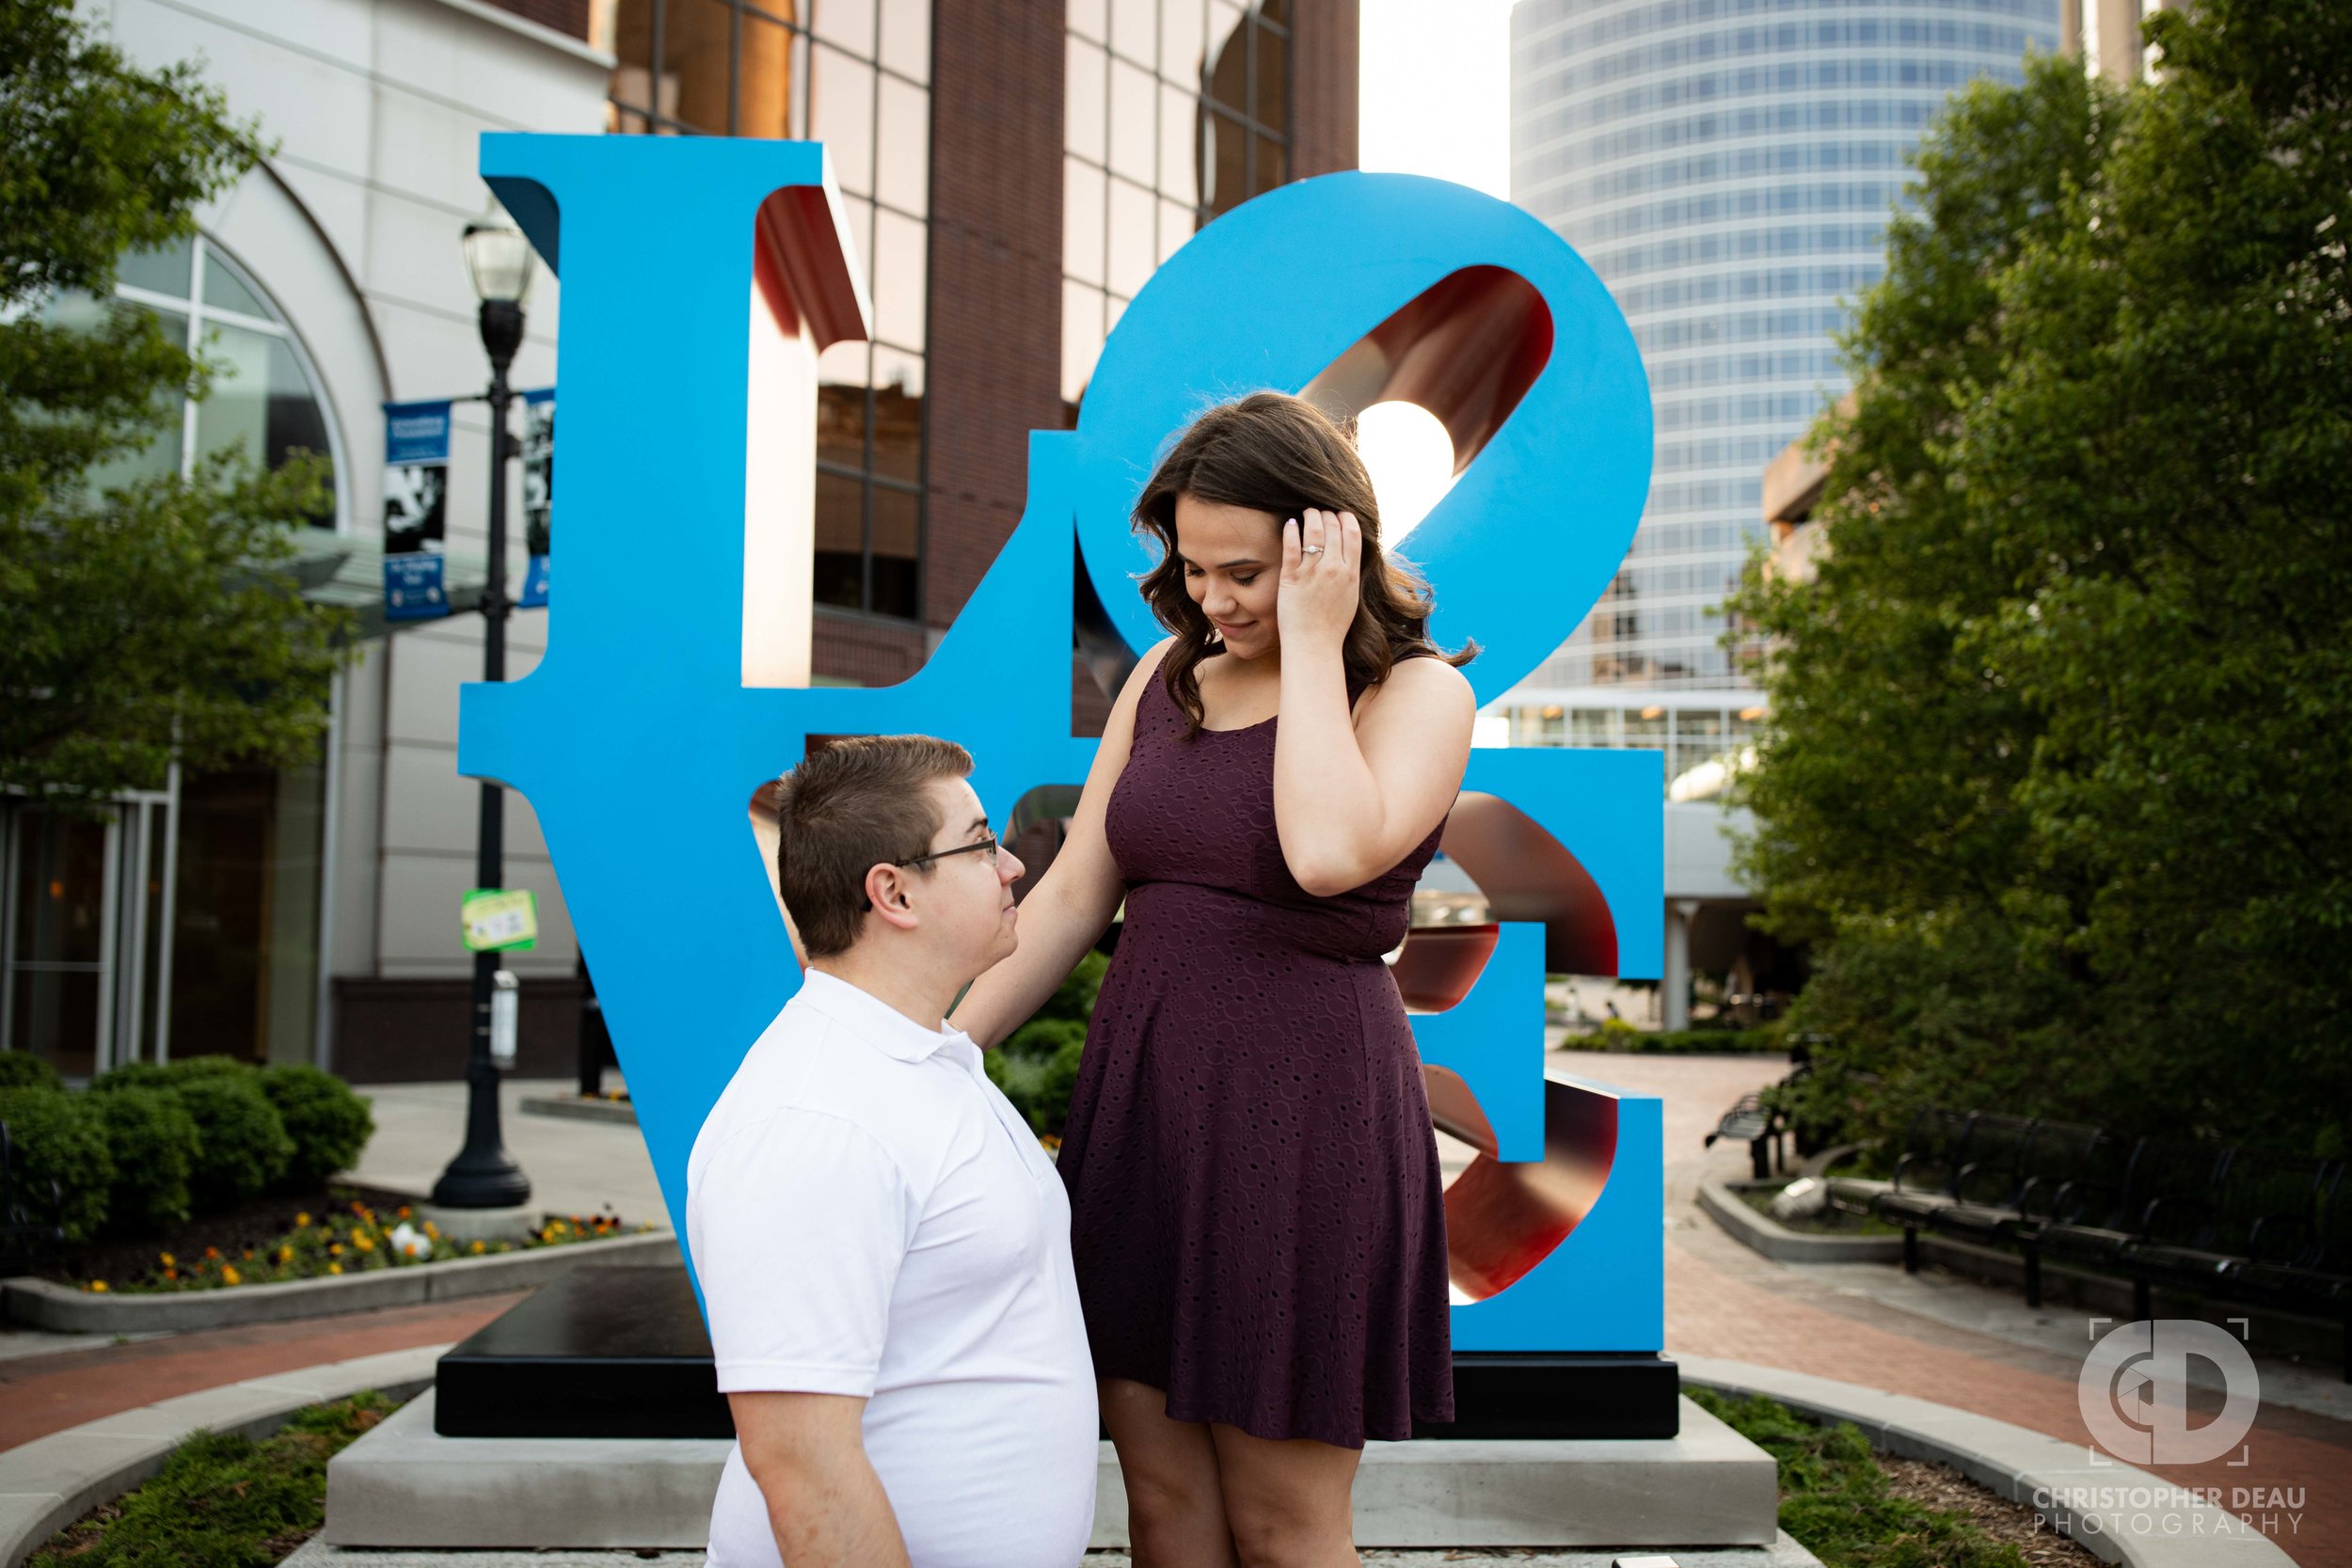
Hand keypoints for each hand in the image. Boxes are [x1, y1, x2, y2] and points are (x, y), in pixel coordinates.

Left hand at [1276, 507, 1360, 658]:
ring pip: (1314, 532)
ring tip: (1306, 513)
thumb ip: (1350, 574)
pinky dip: (1291, 530)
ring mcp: (1312, 572)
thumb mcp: (1350, 597)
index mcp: (1350, 573)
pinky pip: (1292, 546)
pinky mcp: (1291, 577)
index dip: (1346, 518)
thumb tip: (1349, 556)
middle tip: (1320, 513)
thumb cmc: (1331, 626)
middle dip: (1327, 514)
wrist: (1314, 645)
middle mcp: (1333, 569)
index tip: (1340, 514)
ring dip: (1310, 516)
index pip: (1352, 534)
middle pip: (1333, 528)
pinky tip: (1290, 523)